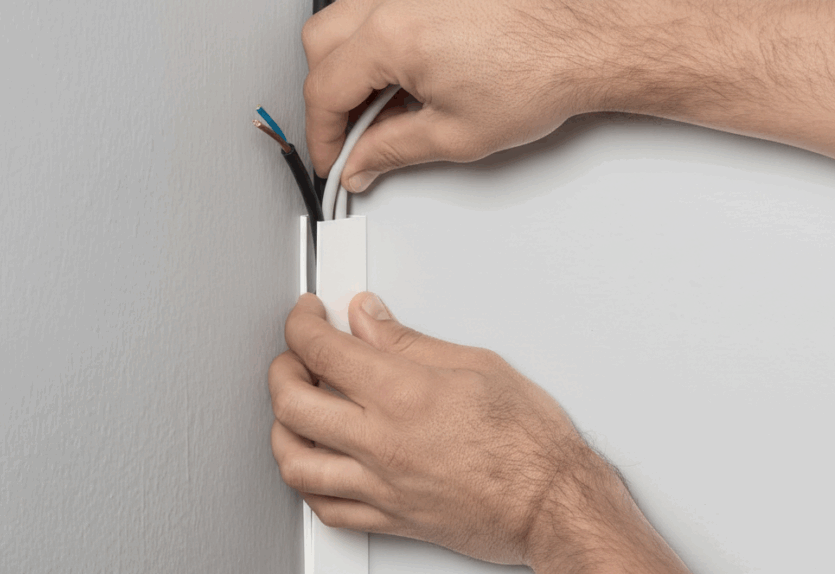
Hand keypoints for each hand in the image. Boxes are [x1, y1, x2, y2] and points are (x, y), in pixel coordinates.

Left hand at [268, 293, 690, 572]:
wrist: (552, 503)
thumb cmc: (529, 440)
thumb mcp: (475, 364)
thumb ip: (408, 341)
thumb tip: (369, 319)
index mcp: (402, 393)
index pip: (321, 349)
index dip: (302, 323)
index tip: (307, 316)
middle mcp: (382, 441)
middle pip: (292, 402)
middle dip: (281, 368)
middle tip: (294, 354)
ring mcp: (380, 484)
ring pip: (296, 461)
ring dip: (281, 427)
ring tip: (292, 407)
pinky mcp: (389, 518)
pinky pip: (326, 508)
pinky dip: (307, 483)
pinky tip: (314, 463)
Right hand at [303, 0, 834, 182]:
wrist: (595, 39)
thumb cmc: (544, 76)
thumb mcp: (455, 134)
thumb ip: (390, 150)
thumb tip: (360, 162)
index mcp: (394, 33)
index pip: (325, 87)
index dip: (322, 132)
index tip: (335, 154)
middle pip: (321, 39)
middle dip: (328, 89)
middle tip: (354, 127)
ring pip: (351, 7)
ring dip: (355, 53)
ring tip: (393, 92)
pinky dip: (388, 22)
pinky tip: (418, 55)